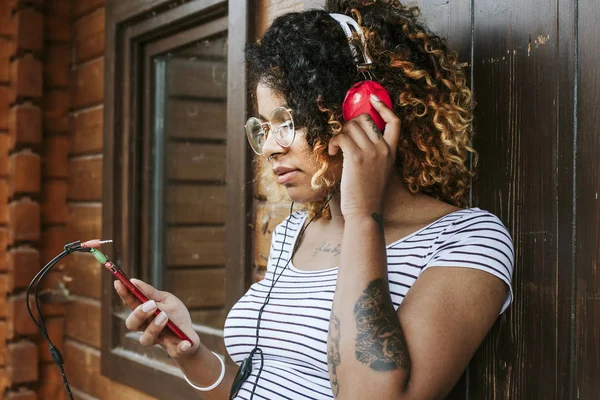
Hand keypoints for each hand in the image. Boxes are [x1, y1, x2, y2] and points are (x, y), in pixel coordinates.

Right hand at [114, 279, 200, 358]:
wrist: (190, 337)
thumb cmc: (176, 316)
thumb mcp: (167, 299)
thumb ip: (151, 292)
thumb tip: (134, 281)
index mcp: (145, 314)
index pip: (130, 304)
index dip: (124, 294)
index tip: (119, 283)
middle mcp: (147, 329)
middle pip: (132, 324)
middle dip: (139, 314)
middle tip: (151, 305)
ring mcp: (159, 340)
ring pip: (147, 339)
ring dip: (155, 327)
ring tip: (165, 316)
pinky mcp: (174, 350)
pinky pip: (176, 351)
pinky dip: (181, 347)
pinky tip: (185, 343)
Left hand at [328, 95, 400, 218]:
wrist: (365, 212)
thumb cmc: (367, 195)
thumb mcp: (379, 171)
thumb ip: (375, 154)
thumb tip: (355, 137)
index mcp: (392, 152)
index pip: (395, 122)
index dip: (384, 107)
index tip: (373, 99)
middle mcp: (384, 149)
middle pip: (366, 119)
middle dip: (350, 124)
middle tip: (342, 137)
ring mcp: (371, 152)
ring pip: (351, 126)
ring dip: (339, 134)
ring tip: (335, 148)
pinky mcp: (356, 157)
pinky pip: (341, 137)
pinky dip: (333, 141)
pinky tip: (332, 152)